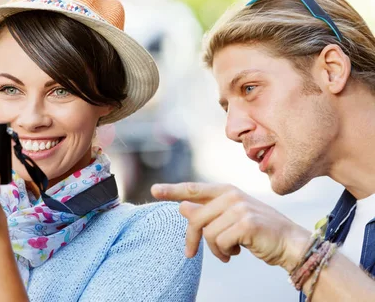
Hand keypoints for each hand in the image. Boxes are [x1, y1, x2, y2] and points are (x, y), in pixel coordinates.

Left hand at [151, 182, 310, 271]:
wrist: (290, 243)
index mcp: (227, 191)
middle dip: (192, 239)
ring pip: (207, 233)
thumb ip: (207, 212)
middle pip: (195, 218)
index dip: (173, 190)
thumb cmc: (259, 232)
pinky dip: (224, 253)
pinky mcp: (246, 223)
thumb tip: (182, 207)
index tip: (154, 191)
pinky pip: (220, 242)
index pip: (194, 189)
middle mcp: (232, 195)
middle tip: (189, 253)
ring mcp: (240, 207)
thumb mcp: (230, 219)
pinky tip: (237, 253)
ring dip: (215, 249)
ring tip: (227, 252)